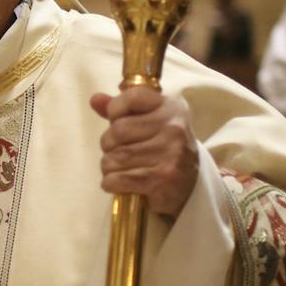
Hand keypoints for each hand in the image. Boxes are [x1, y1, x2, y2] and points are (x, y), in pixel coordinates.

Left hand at [91, 86, 199, 218]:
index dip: (115, 109)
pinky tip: (119, 184)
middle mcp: (174, 128)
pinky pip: (118, 179)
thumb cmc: (163, 150)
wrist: (191, 187)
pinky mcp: (163, 179)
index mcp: (171, 108)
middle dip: (108, 144)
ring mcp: (170, 154)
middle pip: (118, 130)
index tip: (116, 122)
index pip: (131, 97)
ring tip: (118, 169)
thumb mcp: (150, 123)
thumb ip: (123, 110)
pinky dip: (111, 183)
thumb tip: (95, 100)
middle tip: (116, 152)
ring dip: (108, 167)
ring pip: (115, 157)